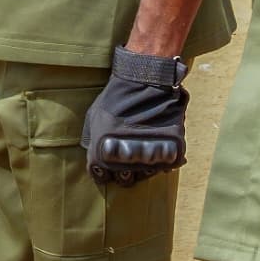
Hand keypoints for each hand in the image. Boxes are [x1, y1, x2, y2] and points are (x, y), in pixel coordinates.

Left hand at [82, 47, 186, 183]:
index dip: (105, 172)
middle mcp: (124, 160)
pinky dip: (162, 162)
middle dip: (125, 173)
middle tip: (127, 160)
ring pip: (145, 174)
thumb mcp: (94, 116)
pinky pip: (165, 165)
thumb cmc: (116, 97)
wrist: (144, 80)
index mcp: (102, 154)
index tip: (108, 164)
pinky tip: (158, 151)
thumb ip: (91, 137)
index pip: (102, 177)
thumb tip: (93, 151)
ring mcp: (148, 156)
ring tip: (144, 152)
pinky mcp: (168, 150)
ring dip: (144, 167)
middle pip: (125, 180)